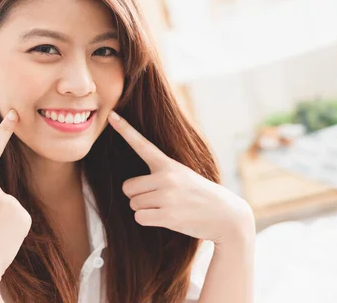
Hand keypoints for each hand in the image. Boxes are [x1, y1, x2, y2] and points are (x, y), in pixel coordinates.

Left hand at [107, 111, 254, 244]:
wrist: (226, 216)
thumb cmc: (199, 195)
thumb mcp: (183, 175)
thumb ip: (160, 174)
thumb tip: (131, 189)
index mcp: (168, 164)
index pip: (142, 144)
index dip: (125, 130)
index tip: (111, 116)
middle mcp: (166, 178)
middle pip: (128, 188)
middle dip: (137, 196)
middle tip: (158, 199)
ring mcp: (167, 197)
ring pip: (134, 204)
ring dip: (145, 209)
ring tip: (167, 208)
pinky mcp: (168, 216)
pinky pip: (140, 218)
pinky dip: (148, 220)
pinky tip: (166, 218)